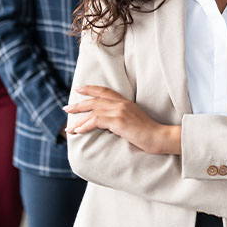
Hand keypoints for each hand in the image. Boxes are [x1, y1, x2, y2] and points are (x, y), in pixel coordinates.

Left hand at [64, 86, 180, 154]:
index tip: (79, 89)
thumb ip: (122, 117)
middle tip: (66, 108)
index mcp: (126, 102)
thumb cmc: (149, 133)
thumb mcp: (135, 120)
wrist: (160, 137)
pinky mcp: (118, 121)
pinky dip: (85, 126)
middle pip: (95, 99)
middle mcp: (121, 104)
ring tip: (68, 128)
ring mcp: (120, 111)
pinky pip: (96, 121)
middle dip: (79, 104)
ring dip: (78, 120)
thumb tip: (110, 123)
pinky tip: (78, 131)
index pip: (105, 91)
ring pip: (93, 111)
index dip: (91, 89)